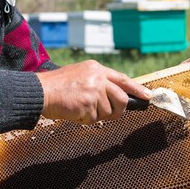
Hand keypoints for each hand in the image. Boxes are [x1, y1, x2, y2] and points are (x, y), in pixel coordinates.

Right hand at [36, 60, 151, 124]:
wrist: (41, 91)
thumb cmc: (59, 86)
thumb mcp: (81, 75)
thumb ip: (100, 83)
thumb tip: (118, 97)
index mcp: (96, 69)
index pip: (123, 79)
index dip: (137, 89)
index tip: (148, 96)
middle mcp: (97, 78)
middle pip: (121, 99)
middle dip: (118, 110)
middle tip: (110, 114)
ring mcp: (93, 91)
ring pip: (107, 112)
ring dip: (95, 115)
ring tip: (80, 107)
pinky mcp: (87, 104)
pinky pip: (94, 119)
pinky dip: (84, 119)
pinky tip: (74, 111)